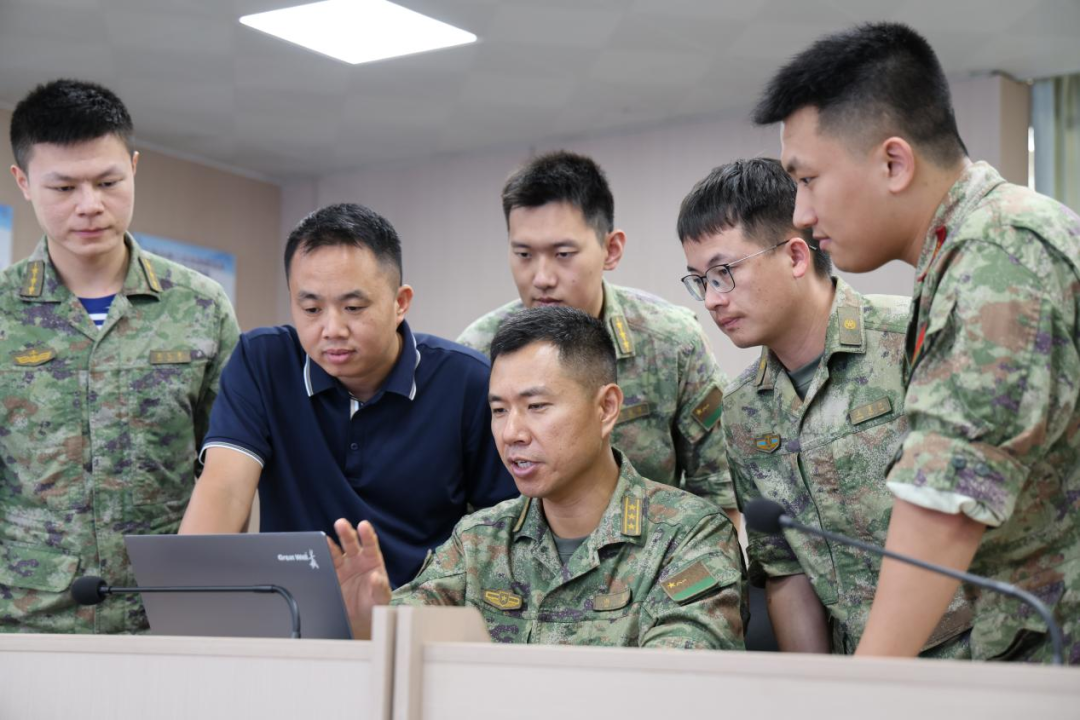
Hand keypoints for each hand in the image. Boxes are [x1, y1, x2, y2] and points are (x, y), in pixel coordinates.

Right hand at [328, 519, 391, 639]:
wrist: (360, 619)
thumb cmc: (374, 604)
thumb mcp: (381, 598)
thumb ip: (380, 588)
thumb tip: (376, 577)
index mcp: (373, 561)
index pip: (370, 544)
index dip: (367, 534)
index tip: (363, 526)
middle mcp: (358, 560)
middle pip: (352, 543)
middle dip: (346, 533)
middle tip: (341, 523)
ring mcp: (344, 566)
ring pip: (337, 551)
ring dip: (330, 544)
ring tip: (325, 539)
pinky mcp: (333, 574)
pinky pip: (327, 563)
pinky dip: (322, 556)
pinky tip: (318, 550)